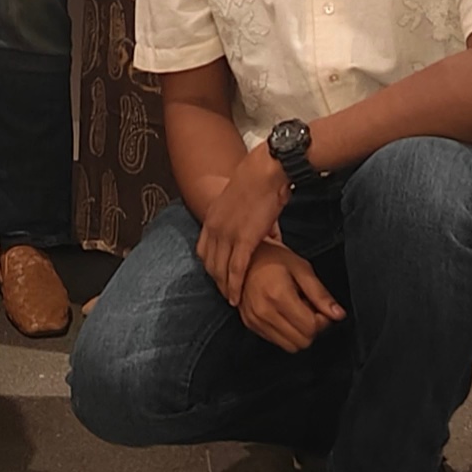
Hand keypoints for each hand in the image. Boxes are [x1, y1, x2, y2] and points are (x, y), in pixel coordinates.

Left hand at [190, 143, 292, 303]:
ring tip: (232, 301)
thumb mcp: (245, 201)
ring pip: (220, 270)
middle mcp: (215, 227)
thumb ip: (250, 220)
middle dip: (216, 282)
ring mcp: (228, 235)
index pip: (203, 250)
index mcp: (212, 216)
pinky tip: (237, 298)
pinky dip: (235, 286)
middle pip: (209, 264)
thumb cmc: (262, 180)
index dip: (210, 266)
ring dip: (224, 288)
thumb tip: (269, 234)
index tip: (218, 277)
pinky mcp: (244, 240)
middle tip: (226, 295)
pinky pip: (236, 270)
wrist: (266, 170)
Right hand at [233, 242, 344, 351]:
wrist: (244, 259)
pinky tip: (284, 314)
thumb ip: (321, 294)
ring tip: (296, 312)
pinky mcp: (250, 324)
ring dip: (298, 332)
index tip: (321, 308)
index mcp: (278, 295)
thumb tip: (338, 314)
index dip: (322, 320)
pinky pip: (276, 341)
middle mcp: (264, 311)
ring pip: (290, 346)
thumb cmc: (273, 259)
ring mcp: (255, 320)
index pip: (310, 328)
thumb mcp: (302, 269)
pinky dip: (285, 332)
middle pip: (302, 341)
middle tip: (309, 309)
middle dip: (311, 328)